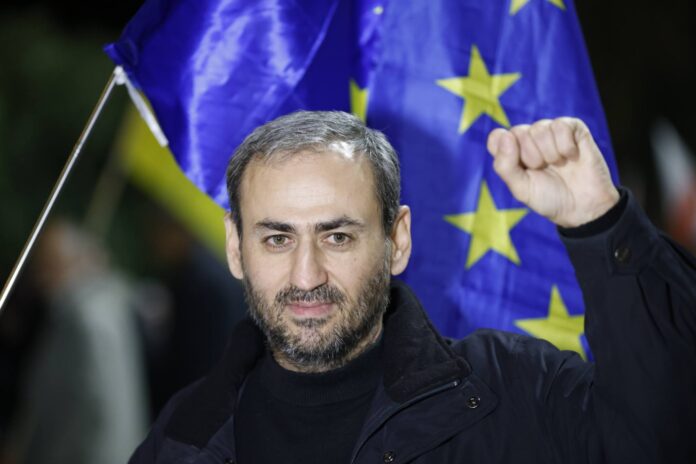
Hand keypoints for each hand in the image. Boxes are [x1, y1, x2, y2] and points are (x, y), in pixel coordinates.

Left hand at [487, 118, 619, 227]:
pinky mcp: (573, 128)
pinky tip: (572, 157)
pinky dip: (565, 147)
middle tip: (544, 170)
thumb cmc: (549, 197)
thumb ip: (505, 166)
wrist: (583, 206)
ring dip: (550, 154)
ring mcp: (551, 131)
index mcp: (513, 151)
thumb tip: (506, 136)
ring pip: (539, 129)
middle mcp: (530, 138)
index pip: (497, 137)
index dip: (506, 152)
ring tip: (559, 165)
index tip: (521, 168)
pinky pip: (560, 126)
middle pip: (518, 132)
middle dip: (531, 157)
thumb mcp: (521, 189)